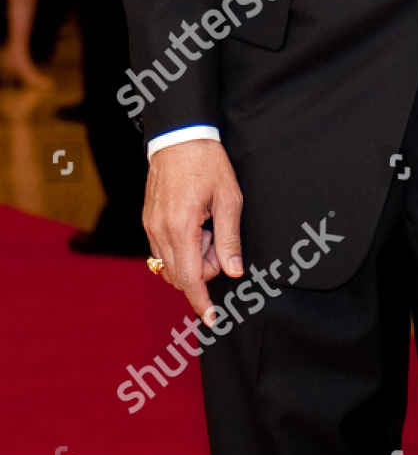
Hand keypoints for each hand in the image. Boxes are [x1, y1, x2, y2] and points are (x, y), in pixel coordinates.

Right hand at [144, 139, 243, 320]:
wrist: (179, 136)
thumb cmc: (207, 162)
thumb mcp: (228, 198)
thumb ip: (229, 237)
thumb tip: (233, 271)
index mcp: (181, 227)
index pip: (189, 278)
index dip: (202, 300)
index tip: (213, 318)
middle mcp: (159, 231)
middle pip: (180, 275)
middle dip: (203, 268)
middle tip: (219, 237)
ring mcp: (149, 227)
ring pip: (169, 264)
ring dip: (192, 258)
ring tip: (207, 226)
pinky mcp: (147, 221)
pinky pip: (162, 250)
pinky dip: (181, 248)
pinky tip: (195, 224)